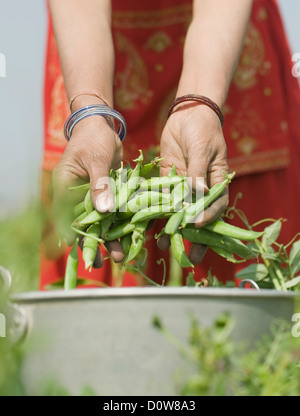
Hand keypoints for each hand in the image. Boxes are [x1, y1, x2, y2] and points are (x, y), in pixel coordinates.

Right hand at [52, 116, 123, 263]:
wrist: (102, 128)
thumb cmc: (93, 139)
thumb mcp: (96, 159)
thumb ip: (99, 183)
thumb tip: (104, 210)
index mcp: (65, 188)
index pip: (66, 217)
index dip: (73, 235)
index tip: (83, 252)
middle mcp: (76, 196)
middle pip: (84, 225)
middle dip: (95, 243)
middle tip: (104, 263)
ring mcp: (92, 196)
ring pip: (101, 223)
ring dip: (110, 238)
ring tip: (120, 256)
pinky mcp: (106, 195)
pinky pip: (113, 213)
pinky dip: (121, 224)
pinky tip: (131, 237)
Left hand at [158, 104, 229, 264]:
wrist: (187, 115)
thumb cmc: (202, 130)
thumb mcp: (202, 148)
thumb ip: (199, 170)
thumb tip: (198, 191)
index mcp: (217, 183)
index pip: (217, 205)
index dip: (208, 216)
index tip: (197, 224)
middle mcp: (200, 190)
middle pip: (199, 218)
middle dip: (195, 238)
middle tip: (191, 258)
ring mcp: (183, 188)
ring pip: (178, 214)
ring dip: (171, 230)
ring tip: (162, 246)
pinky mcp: (167, 183)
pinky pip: (161, 201)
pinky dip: (154, 214)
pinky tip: (145, 227)